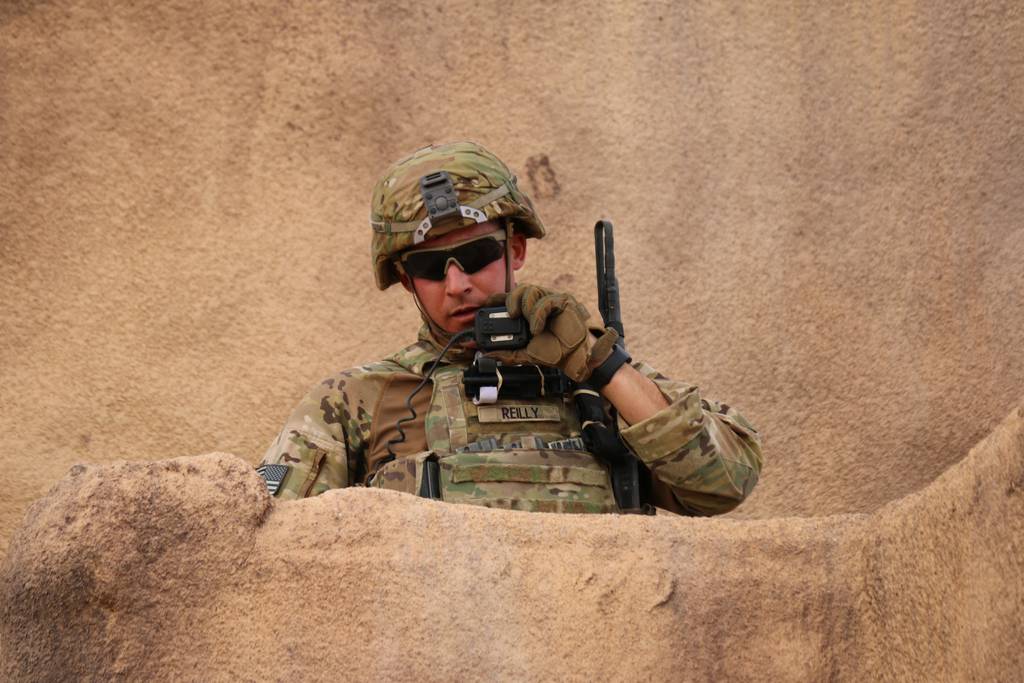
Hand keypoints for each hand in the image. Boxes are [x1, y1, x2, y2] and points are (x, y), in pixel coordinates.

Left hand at [484, 284, 618, 381]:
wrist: (572, 359)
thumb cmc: (552, 353)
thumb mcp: (524, 354)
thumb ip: (505, 354)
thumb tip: (485, 355)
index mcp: (526, 313)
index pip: (510, 298)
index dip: (497, 298)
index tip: (485, 303)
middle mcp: (537, 304)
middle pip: (519, 289)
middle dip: (510, 299)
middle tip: (510, 315)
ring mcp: (549, 301)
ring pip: (531, 289)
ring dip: (526, 306)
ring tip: (530, 326)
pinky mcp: (562, 301)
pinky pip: (545, 300)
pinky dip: (538, 314)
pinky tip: (537, 328)